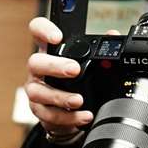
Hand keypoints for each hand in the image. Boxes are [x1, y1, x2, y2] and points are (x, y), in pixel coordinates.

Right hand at [25, 17, 92, 139]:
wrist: (68, 112)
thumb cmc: (75, 81)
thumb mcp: (86, 61)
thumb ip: (99, 47)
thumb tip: (113, 34)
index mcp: (48, 51)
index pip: (37, 30)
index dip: (43, 30)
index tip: (57, 37)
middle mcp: (38, 69)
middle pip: (35, 62)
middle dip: (54, 66)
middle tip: (74, 69)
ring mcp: (36, 90)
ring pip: (38, 92)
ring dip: (60, 97)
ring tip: (78, 100)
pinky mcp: (39, 111)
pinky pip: (48, 114)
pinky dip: (67, 117)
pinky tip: (82, 116)